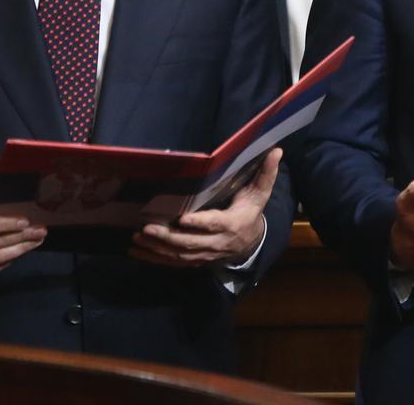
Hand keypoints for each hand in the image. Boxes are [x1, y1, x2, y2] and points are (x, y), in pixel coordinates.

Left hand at [130, 149, 280, 268]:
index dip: (200, 223)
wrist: (249, 242)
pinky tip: (136, 251)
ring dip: (157, 248)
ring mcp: (204, 254)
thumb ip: (266, 173)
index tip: (183, 218)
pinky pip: (172, 263)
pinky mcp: (194, 260)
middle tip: (147, 228)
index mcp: (233, 224)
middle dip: (168, 237)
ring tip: (138, 238)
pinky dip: (153, 258)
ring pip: (178, 255)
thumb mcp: (260, 193)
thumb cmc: (250, 211)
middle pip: (191, 243)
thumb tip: (277, 151)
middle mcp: (217, 242)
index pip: (215, 224)